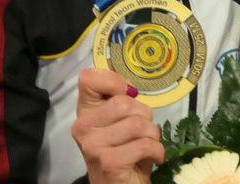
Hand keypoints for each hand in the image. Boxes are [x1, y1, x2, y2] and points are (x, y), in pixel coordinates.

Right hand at [72, 68, 162, 183]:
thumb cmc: (124, 150)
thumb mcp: (120, 121)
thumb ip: (121, 101)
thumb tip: (130, 88)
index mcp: (85, 112)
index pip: (88, 79)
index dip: (113, 81)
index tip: (127, 94)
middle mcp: (83, 127)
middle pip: (124, 102)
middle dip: (144, 115)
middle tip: (143, 131)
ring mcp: (93, 145)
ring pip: (137, 123)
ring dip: (152, 135)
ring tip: (147, 145)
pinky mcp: (108, 161)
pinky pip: (144, 144)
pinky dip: (157, 150)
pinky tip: (153, 157)